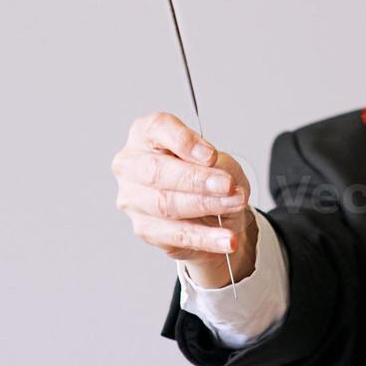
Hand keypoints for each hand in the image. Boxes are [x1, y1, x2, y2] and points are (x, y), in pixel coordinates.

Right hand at [113, 111, 256, 287]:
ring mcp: (133, 199)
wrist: (207, 211)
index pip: (157, 128)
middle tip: (226, 185)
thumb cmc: (206, 175)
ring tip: (234, 205)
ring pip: (166, 204)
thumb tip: (215, 176)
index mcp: (145, 134)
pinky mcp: (145, 229)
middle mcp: (131, 165)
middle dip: (195, 179)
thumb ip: (216, 163)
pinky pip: (176, 235)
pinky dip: (205, 237)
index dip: (184, 141)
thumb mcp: (219, 160)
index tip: (210, 155)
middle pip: (156, 171)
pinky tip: (225, 237)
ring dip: (205, 205)